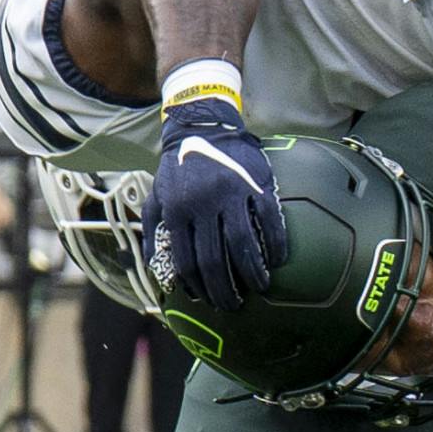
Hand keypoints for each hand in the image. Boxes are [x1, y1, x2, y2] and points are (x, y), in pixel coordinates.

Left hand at [144, 97, 287, 309]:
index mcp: (177, 212)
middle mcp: (202, 206)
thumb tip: (160, 271)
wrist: (203, 127)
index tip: (209, 301)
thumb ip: (155, 232)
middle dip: (225, 290)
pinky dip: (274, 245)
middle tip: (234, 304)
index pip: (187, 262)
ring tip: (259, 287)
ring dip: (253, 273)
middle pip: (214, 260)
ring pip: (242, 245)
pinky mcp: (255, 185)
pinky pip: (268, 222)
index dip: (199, 287)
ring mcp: (230, 195)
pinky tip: (276, 260)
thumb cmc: (179, 168)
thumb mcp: (157, 196)